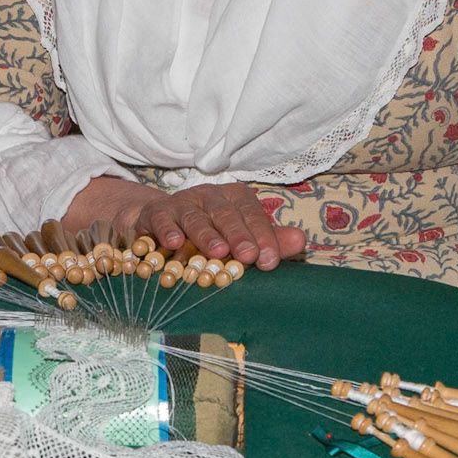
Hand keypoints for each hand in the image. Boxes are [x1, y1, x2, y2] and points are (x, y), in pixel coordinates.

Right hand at [62, 176, 305, 269]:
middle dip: (239, 236)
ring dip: (207, 235)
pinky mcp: (156, 212)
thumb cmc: (210, 234)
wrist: (161, 224)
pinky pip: (162, 219)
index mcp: (236, 199)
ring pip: (196, 217)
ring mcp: (182, 202)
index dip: (263, 237)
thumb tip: (300, 241)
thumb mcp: (241, 237)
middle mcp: (210, 196)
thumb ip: (270, 241)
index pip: (254, 215)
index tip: (269, 260)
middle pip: (227, 214)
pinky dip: (168, 230)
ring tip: (218, 251)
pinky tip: (175, 243)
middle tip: (249, 256)